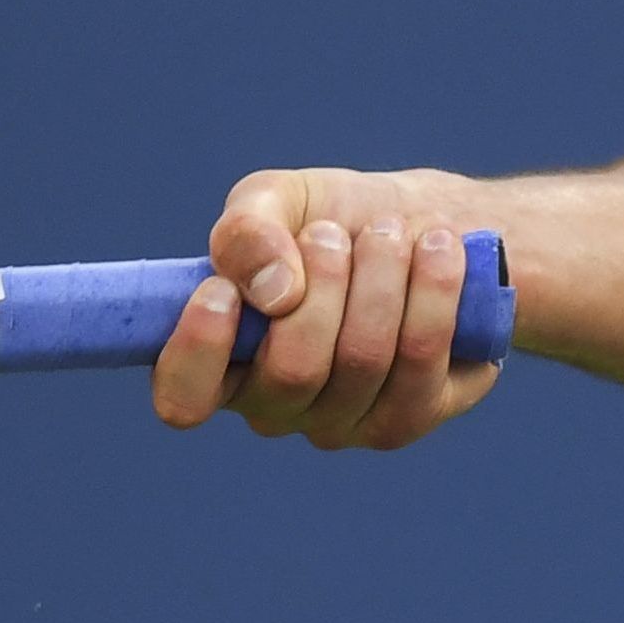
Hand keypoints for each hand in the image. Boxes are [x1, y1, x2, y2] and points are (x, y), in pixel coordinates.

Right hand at [150, 167, 502, 448]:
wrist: (423, 222)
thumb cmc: (332, 218)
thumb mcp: (275, 201)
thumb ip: (247, 231)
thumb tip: (272, 290)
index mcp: (223, 359)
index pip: (184, 398)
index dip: (199, 349)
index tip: (223, 288)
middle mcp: (278, 406)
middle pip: (293, 370)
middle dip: (324, 281)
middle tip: (335, 232)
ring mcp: (345, 421)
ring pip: (362, 361)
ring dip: (380, 276)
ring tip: (390, 232)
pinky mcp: (412, 414)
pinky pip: (421, 364)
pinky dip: (432, 294)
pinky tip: (439, 253)